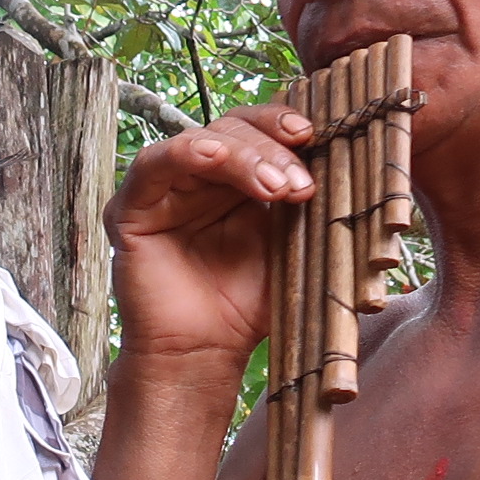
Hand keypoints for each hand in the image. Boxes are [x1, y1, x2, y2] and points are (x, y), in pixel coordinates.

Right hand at [102, 101, 321, 362]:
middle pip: (235, 127)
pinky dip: (189, 152)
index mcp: (239, 182)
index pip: (261, 130)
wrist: (205, 354)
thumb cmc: (249, 307)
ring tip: (276, 187)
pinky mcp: (131, 208)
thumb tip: (349, 154)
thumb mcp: (293, 245)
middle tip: (300, 184)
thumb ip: (309, 201)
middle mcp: (201, 179)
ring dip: (243, 155)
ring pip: (203, 139)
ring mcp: (164, 190)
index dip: (286, 125)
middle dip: (273, 148)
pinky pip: (154, 162)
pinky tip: (217, 159)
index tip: (318, 138)